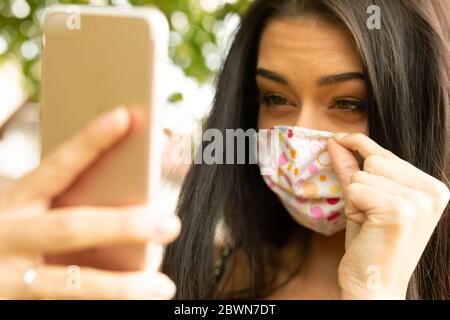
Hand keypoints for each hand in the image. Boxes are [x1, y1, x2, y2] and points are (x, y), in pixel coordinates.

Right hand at [0, 107, 180, 298]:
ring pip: (72, 284)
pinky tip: (138, 302)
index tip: (125, 116)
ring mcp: (9, 279)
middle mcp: (8, 237)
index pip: (56, 168)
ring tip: (163, 286)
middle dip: (124, 226)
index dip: (89, 142)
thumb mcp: (24, 211)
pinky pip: (66, 305)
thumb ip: (64, 204)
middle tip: (171, 225)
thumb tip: (133, 202)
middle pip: (72, 228)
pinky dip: (104, 304)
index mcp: (13, 203)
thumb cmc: (8, 235)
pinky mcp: (15, 306)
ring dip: (123, 287)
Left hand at [328, 133, 449, 298]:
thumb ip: (352, 169)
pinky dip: (352, 208)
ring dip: (356, 200)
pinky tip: (367, 228)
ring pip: (363, 174)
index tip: (340, 137)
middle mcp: (433, 191)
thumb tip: (336, 141)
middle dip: (360, 185)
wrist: (374, 285)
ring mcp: (419, 201)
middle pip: (374, 159)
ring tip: (369, 223)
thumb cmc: (370, 244)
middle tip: (368, 216)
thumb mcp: (363, 201)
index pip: (386, 154)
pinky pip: (356, 189)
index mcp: (432, 187)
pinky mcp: (399, 211)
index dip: (360, 147)